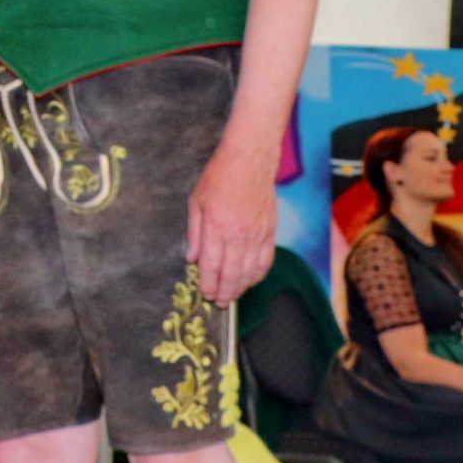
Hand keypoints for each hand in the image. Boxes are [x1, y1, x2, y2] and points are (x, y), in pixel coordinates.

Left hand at [187, 139, 276, 304]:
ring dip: (240, 288)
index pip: (211, 265)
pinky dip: (257, 275)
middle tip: (218, 302)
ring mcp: (257, 234)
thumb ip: (194, 234)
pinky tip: (250, 281)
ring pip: (250, 271)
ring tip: (232, 296)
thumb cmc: (219, 177)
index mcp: (216, 226)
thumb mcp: (196, 202)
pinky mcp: (270, 231)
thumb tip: (192, 259)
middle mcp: (238, 234)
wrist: (249, 160)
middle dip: (224, 292)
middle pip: (231, 274)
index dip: (208, 283)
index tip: (205, 293)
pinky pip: (265, 261)